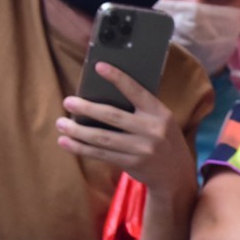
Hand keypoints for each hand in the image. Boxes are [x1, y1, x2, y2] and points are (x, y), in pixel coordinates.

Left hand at [57, 64, 192, 197]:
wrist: (177, 173)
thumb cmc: (163, 139)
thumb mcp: (161, 121)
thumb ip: (140, 110)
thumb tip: (101, 96)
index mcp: (160, 113)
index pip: (136, 91)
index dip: (118, 78)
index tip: (99, 66)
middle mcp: (153, 130)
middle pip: (113, 116)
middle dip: (86, 108)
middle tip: (68, 101)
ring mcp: (142, 149)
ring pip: (102, 138)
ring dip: (78, 131)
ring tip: (61, 124)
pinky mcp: (132, 164)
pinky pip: (101, 154)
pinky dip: (81, 148)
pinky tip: (66, 142)